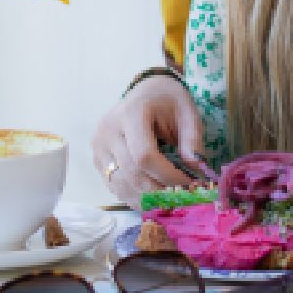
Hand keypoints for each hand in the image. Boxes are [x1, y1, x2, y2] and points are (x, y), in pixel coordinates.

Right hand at [90, 75, 211, 203]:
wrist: (145, 91)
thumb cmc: (167, 100)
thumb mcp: (187, 111)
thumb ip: (192, 138)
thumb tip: (194, 168)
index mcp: (130, 114)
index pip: (144, 155)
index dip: (167, 175)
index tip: (189, 184)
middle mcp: (108, 131)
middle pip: (131, 173)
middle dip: (160, 191)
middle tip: (182, 198)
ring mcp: (99, 146)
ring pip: (121, 185)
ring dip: (147, 199)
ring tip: (171, 201)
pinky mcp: (98, 159)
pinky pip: (115, 186)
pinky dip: (135, 197)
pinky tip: (153, 198)